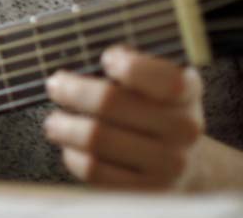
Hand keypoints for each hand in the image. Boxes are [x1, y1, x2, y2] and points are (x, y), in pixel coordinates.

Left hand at [43, 45, 205, 190]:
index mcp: (187, 92)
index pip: (165, 78)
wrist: (182, 164)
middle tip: (55, 85)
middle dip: (73, 91)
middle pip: (111, 103)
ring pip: (97, 139)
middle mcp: (184, 129)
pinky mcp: (145, 190)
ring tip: (54, 121)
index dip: (130, 67)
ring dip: (64, 126)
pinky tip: (70, 147)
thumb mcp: (156, 82)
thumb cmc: (155, 111)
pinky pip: (95, 169)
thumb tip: (95, 53)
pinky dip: (73, 155)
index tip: (106, 59)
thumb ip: (131, 64)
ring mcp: (168, 163)